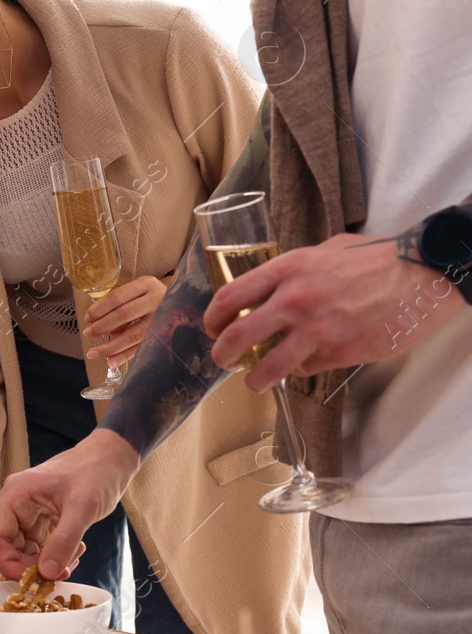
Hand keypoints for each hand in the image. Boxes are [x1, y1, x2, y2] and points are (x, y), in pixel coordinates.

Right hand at [0, 429, 137, 579]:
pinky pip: (42, 548)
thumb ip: (63, 541)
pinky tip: (76, 551)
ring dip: (47, 563)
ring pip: (26, 551)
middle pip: (9, 547)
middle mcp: (18, 506)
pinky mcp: (44, 521)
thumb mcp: (82, 507)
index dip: (7, 563)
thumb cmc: (95, 472)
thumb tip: (47, 574)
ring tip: (74, 557)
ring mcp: (31, 514)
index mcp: (16, 495)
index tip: (30, 581)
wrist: (111, 459)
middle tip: (59, 574)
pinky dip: (57, 557)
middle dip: (31, 566)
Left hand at [84, 275, 166, 366]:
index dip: (99, 309)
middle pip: (124, 314)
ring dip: (110, 346)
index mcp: (146, 284)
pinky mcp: (166, 336)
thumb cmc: (151, 298)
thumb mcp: (137, 292)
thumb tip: (96, 323)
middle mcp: (157, 300)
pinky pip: (142, 348)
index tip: (87, 319)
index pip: (117, 297)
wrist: (185, 303)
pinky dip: (124, 356)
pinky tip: (111, 362)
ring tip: (93, 353)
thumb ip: (119, 304)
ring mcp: (163, 319)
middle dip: (102, 326)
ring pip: (133, 335)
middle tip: (88, 333)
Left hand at [202, 231, 466, 392]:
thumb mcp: (324, 250)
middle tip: (221, 360)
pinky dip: (300, 370)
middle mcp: (295, 300)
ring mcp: (316, 329)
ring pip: (269, 365)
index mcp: (287, 269)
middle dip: (222, 353)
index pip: (231, 296)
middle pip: (239, 335)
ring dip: (255, 378)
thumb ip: (295, 270)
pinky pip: (306, 369)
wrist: (421, 275)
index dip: (214, 317)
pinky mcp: (339, 353)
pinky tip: (302, 366)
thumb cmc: (376, 258)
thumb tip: (274, 286)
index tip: (212, 327)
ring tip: (252, 382)